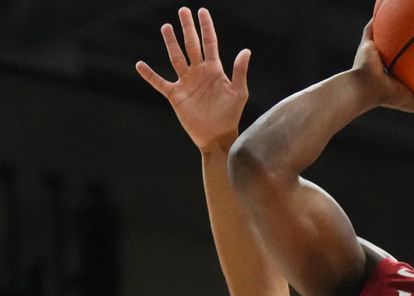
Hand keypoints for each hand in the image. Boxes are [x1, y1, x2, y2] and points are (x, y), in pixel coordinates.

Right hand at [135, 7, 250, 151]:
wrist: (217, 136)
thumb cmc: (230, 116)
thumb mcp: (238, 93)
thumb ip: (239, 71)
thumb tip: (246, 50)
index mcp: (214, 70)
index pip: (209, 43)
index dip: (206, 27)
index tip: (202, 11)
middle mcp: (199, 73)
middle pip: (191, 45)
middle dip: (187, 28)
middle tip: (183, 10)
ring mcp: (186, 82)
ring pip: (176, 57)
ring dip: (171, 42)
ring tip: (166, 27)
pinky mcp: (176, 95)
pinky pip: (160, 82)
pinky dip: (149, 75)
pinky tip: (140, 65)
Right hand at [351, 21, 413, 116]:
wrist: (367, 88)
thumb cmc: (390, 95)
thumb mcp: (413, 103)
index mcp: (393, 79)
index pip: (407, 70)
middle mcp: (384, 66)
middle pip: (397, 52)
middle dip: (406, 44)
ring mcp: (374, 55)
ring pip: (384, 38)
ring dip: (391, 30)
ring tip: (403, 19)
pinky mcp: (366, 45)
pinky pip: (371, 29)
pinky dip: (376, 20)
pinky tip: (386, 9)